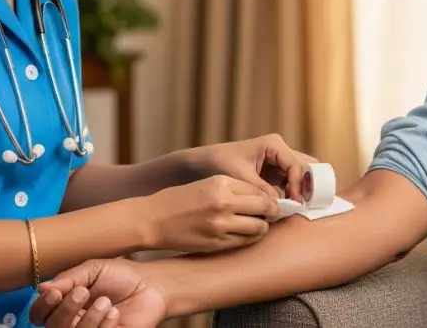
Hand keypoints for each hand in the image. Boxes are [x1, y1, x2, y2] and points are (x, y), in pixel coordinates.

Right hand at [30, 259, 166, 327]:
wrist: (151, 285)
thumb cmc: (121, 276)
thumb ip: (69, 278)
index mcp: (64, 304)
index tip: (55, 293)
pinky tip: (115, 313)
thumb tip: (42, 288)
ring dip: (88, 319)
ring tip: (105, 301)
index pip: (39, 314)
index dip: (42, 307)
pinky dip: (104, 326)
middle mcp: (73, 322)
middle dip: (65, 311)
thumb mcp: (93, 270)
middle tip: (82, 292)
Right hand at [141, 174, 279, 252]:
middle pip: (266, 208)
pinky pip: (245, 242)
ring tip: (257, 224)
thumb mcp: (207, 184)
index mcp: (221, 183)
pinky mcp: (216, 243)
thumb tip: (264, 198)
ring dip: (262, 227)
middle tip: (273, 214)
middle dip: (273, 212)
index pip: (260, 190)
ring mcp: (220, 225)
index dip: (271, 197)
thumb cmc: (180, 199)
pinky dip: (250, 238)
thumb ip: (235, 189)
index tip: (273, 201)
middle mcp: (223, 203)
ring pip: (259, 228)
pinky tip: (244, 234)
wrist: (153, 219)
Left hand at [185, 134, 316, 201]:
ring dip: (300, 192)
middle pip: (304, 167)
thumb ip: (260, 190)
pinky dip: (292, 195)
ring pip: (300, 177)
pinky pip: (290, 184)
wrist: (203, 163)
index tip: (294, 202)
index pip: (296, 165)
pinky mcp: (274, 175)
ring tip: (298, 209)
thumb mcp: (240, 177)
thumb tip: (279, 206)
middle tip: (306, 205)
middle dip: (307, 186)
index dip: (298, 185)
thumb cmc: (219, 163)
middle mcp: (280, 151)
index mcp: (273, 144)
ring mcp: (278, 163)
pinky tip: (289, 208)